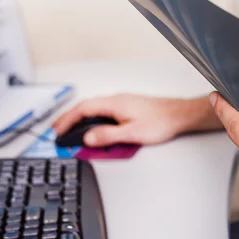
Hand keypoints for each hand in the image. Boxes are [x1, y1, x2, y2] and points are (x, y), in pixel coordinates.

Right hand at [52, 94, 220, 146]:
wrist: (180, 115)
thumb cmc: (161, 121)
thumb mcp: (132, 133)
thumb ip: (108, 135)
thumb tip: (88, 138)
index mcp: (114, 103)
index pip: (82, 109)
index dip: (67, 120)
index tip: (58, 130)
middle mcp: (117, 100)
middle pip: (86, 108)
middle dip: (70, 119)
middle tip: (59, 130)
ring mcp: (123, 103)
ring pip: (96, 110)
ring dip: (82, 120)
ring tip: (73, 131)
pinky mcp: (129, 108)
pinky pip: (105, 112)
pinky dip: (95, 120)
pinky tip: (95, 127)